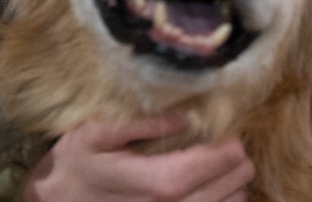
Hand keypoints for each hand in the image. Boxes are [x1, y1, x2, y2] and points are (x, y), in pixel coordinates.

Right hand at [22, 114, 253, 201]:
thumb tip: (184, 117)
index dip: (223, 157)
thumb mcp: (97, 133)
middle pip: (214, 196)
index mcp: (145, 182)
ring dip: (231, 194)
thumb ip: (143, 125)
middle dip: (234, 172)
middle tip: (240, 152)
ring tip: (234, 173)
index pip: (197, 171)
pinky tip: (220, 197)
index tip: (235, 139)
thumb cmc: (71, 165)